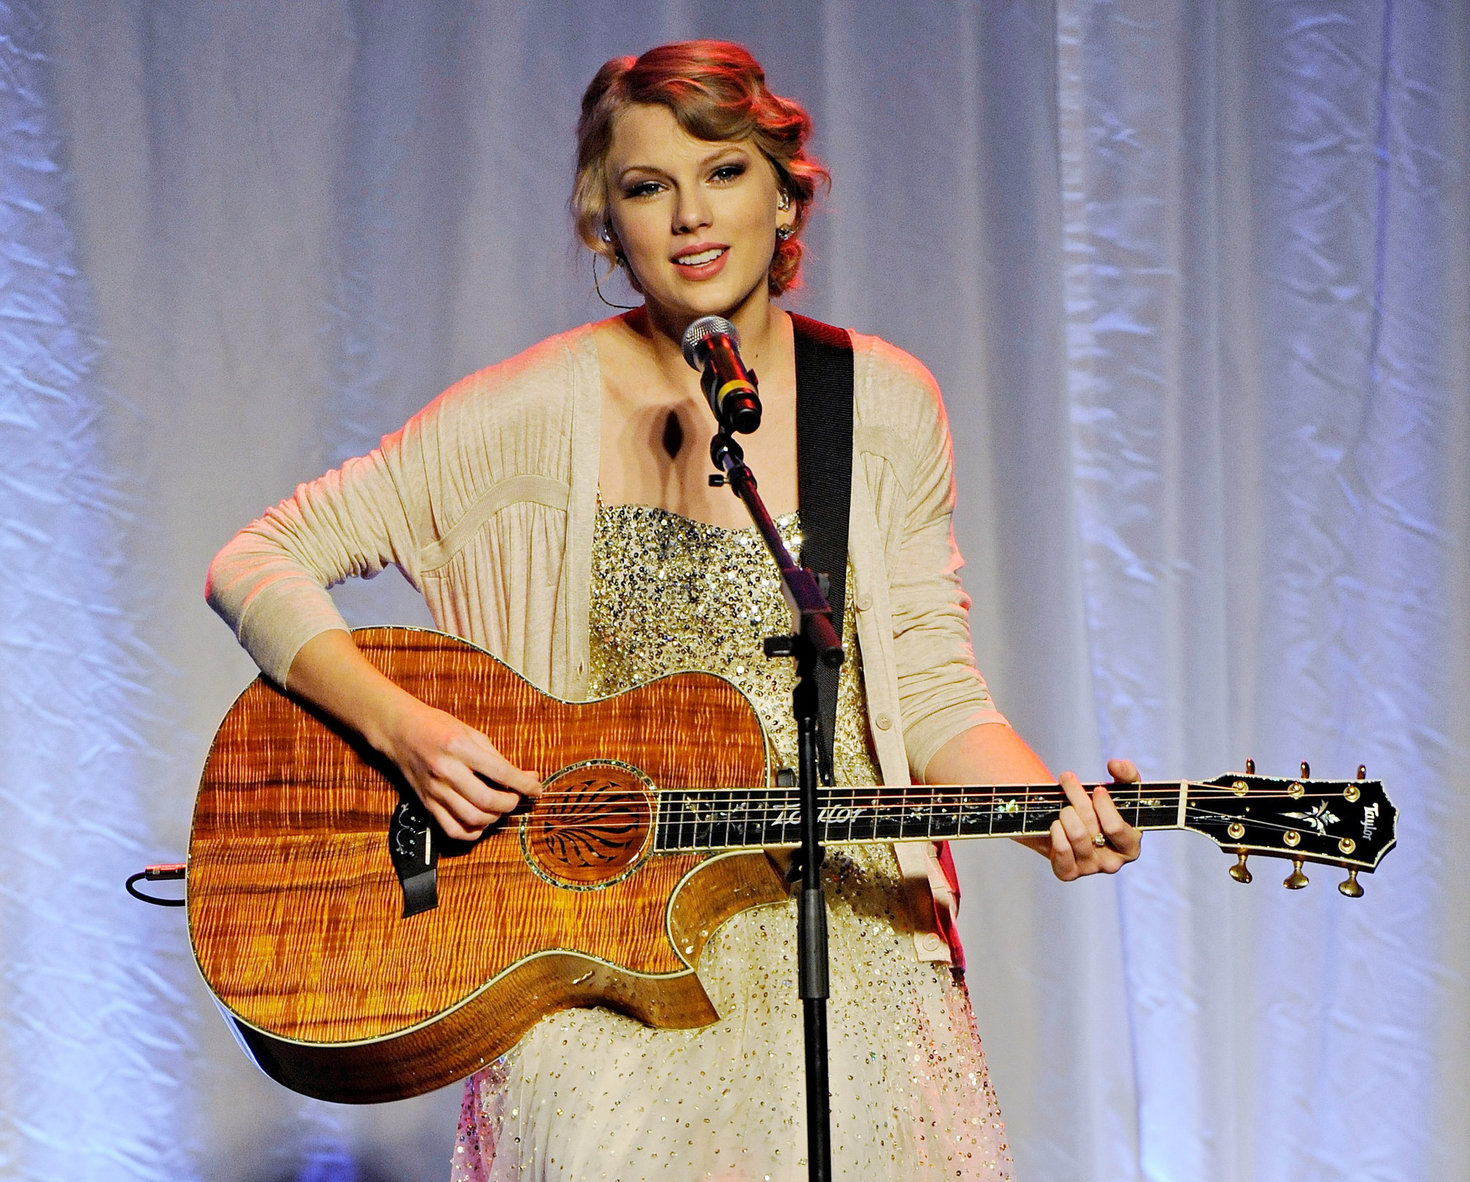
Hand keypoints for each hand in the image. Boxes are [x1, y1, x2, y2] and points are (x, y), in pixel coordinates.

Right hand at [378, 697, 541, 841]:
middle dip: (510, 803)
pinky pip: (453, 829)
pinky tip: (481, 820)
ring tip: (499, 807)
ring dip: (494, 818)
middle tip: (516, 797)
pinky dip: (472, 831)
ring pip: (472, 818)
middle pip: (487, 800)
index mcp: (460, 748)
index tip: (536, 789)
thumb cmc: (437, 727)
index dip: (524, 784)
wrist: (400, 731)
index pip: (501, 772)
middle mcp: (446, 771)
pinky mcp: (427, 804)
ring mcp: (435, 790)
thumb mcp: (471, 733)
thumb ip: (497, 757)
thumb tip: (526, 777)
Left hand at [1047, 758, 1142, 880]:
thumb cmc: (1103, 808)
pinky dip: (1056, 832)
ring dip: (1065, 813)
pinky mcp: (1068, 873)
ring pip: (1074, 835)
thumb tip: (1115, 765)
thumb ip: (1126, 774)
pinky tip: (1056, 823)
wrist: (1075, 825)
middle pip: (1090, 827)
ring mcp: (1090, 869)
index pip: (1115, 828)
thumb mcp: (1120, 790)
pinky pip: (1061, 851)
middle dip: (1077, 798)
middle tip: (1068, 780)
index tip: (1096, 789)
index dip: (1104, 806)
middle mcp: (1112, 863)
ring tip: (1065, 805)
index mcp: (1130, 846)